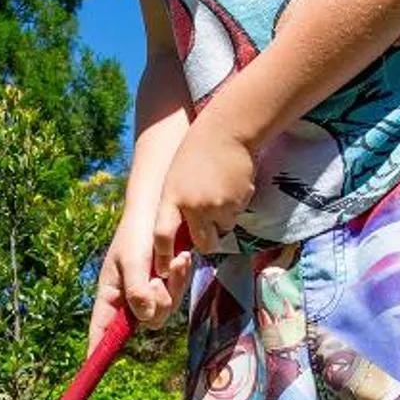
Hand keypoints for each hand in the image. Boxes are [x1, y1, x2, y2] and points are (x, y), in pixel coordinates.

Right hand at [93, 218, 179, 342]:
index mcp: (110, 293)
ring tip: (173, 261)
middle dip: (157, 303)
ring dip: (173, 286)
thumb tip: (145, 318)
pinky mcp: (166, 283)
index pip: (100, 329)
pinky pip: (177, 293)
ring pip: (166, 309)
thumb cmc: (136, 232)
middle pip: (146, 322)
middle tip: (157, 280)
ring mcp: (148, 291)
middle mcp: (128, 297)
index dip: (97, 349)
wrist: (158, 208)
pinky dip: (180, 278)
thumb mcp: (133, 261)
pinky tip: (182, 259)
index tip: (93, 366)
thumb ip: (137, 291)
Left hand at [158, 123, 255, 269]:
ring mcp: (217, 205)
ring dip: (224, 219)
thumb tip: (180, 233)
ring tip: (221, 192)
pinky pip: (237, 215)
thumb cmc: (197, 152)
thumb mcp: (176, 177)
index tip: (165, 268)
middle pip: (203, 243)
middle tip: (210, 233)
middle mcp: (193, 205)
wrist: (226, 131)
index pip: (162, 235)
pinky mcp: (237, 201)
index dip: (163, 256)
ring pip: (224, 229)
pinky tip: (232, 185)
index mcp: (172, 198)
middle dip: (208, 242)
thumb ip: (176, 204)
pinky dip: (236, 205)